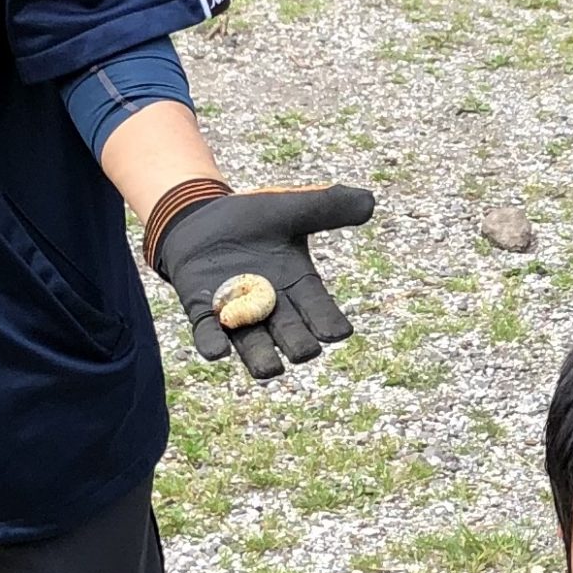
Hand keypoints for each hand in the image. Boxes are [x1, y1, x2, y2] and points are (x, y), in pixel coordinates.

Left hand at [150, 181, 374, 378]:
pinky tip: (217, 352)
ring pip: (252, 343)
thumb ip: (328, 207)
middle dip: (297, 342)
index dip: (328, 321)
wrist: (202, 217)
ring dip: (260, 357)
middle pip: (289, 332)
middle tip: (305, 351)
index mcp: (298, 286)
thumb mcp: (293, 208)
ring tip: (268, 371)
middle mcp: (270, 306)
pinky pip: (208, 331)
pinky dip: (212, 342)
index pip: (319, 309)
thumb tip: (370, 201)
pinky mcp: (202, 309)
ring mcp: (235, 311)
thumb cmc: (254, 218)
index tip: (338, 332)